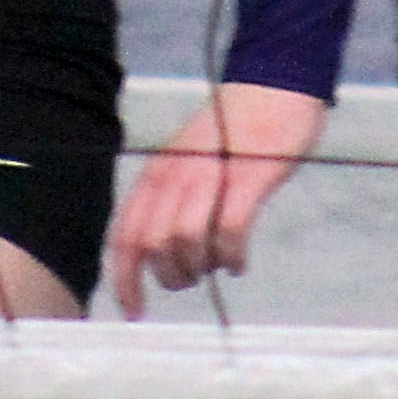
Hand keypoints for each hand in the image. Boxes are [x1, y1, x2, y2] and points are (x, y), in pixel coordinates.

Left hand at [105, 82, 326, 318]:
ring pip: (185, 241)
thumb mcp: (187, 163)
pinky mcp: (247, 179)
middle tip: (192, 279)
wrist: (273, 86)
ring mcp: (210, 176)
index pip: (125, 236)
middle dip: (170, 276)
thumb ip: (171, 201)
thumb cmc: (232, 132)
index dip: (124, 280)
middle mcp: (175, 175)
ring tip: (218, 265)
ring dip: (201, 267)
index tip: (134, 312)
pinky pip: (229, 231)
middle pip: (151, 245)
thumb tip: (162, 255)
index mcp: (156, 173)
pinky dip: (231, 256)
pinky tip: (238, 262)